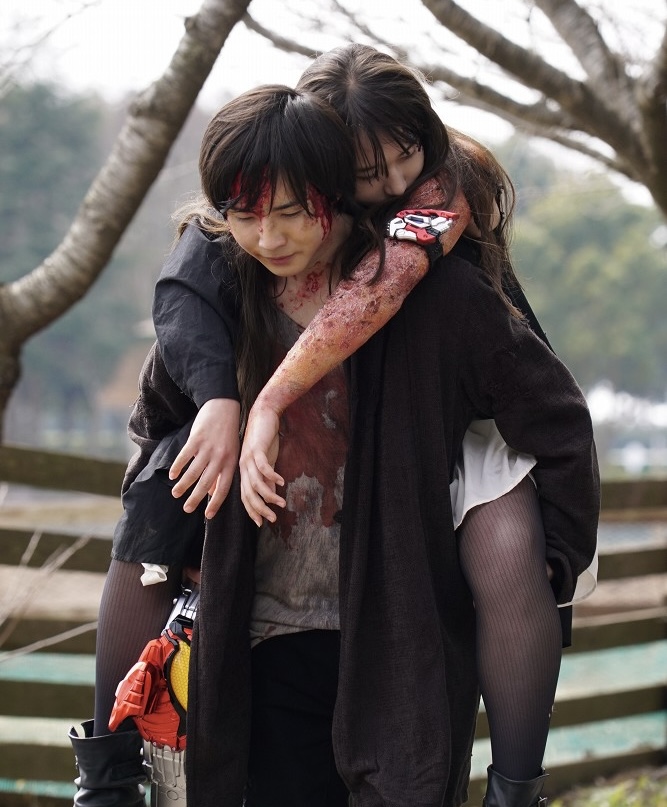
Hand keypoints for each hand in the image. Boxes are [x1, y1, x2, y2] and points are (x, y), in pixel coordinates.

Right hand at [169, 398, 240, 518]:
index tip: (208, 515)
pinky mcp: (196, 439)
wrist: (224, 407)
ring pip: (193, 472)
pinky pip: (185, 457)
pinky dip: (178, 467)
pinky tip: (173, 476)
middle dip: (196, 498)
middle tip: (187, 510)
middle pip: (206, 483)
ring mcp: (208, 448)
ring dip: (183, 485)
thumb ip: (222, 473)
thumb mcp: (231, 453)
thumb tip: (211, 492)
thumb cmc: (228, 434)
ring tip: (176, 494)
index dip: (216, 503)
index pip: (224, 488)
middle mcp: (220, 457)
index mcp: (231, 463)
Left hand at [239, 400, 284, 526]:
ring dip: (269, 496)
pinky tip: (282, 483)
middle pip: (249, 494)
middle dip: (260, 509)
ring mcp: (249, 458)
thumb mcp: (267, 461)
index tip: (261, 523)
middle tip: (272, 519)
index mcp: (244, 471)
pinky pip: (264, 467)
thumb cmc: (265, 438)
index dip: (252, 510)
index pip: (246, 496)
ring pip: (256, 483)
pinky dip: (272, 476)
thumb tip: (272, 493)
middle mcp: (244, 467)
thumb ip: (267, 478)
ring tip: (281, 504)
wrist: (264, 413)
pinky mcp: (257, 449)